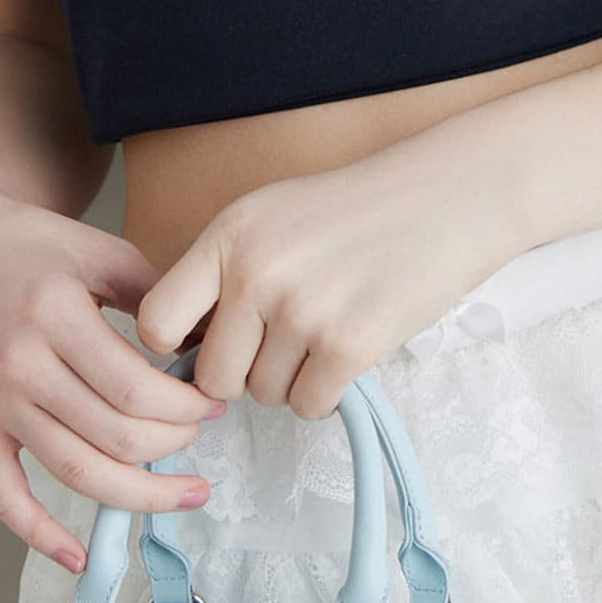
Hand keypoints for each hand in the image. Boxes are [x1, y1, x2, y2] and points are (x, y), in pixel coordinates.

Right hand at [0, 170, 227, 573]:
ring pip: (73, 472)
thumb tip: (219, 337)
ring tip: (185, 494)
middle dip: (173, 443)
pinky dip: (39, 533)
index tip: (213, 401)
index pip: (134, 388)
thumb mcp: (101, 250)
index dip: (185, 406)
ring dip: (138, 493)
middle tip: (201, 432)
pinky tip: (77, 556)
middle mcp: (19, 365)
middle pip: (112, 435)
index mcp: (54, 315)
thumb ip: (160, 294)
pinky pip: (3, 495)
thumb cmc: (33, 246)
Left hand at [134, 145, 521, 419]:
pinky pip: (309, 406)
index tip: (208, 346)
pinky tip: (346, 356)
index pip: (156, 321)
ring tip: (325, 336)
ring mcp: (303, 309)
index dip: (176, 348)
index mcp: (228, 235)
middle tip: (281, 347)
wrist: (446, 197)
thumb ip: (224, 271)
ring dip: (291, 381)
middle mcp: (256, 272)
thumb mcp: (271, 217)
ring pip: (264, 395)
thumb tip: (183, 349)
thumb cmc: (357, 210)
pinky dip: (325, 394)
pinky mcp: (349, 344)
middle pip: (212, 377)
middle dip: (243, 375)